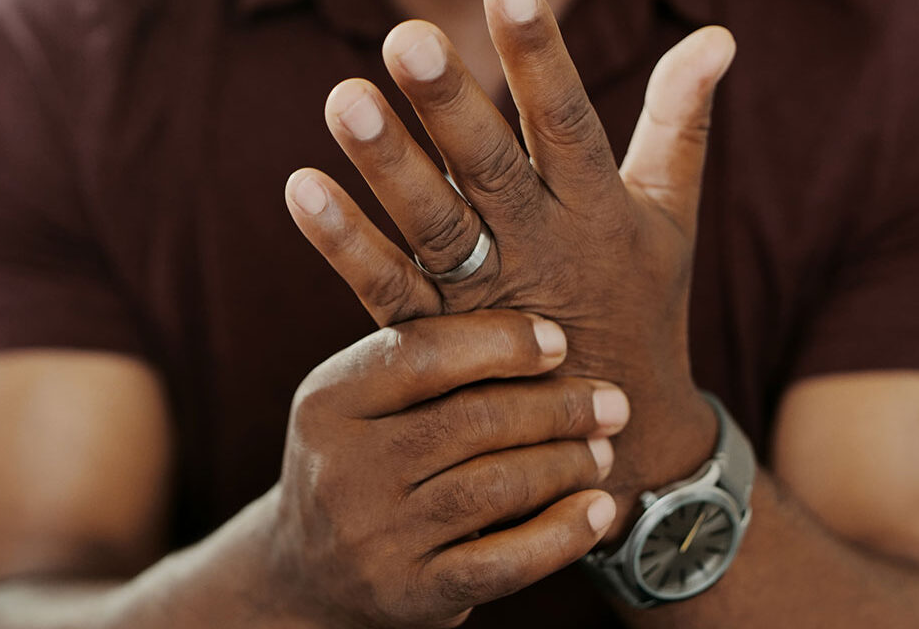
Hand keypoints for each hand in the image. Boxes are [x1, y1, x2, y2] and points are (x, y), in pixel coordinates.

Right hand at [264, 310, 627, 627]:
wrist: (308, 572)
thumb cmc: (360, 462)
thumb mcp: (357, 400)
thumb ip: (422, 359)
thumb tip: (538, 325)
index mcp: (329, 401)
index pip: (423, 353)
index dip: (501, 342)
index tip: (559, 341)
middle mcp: (342, 468)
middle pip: (471, 421)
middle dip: (557, 407)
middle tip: (610, 402)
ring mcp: (374, 537)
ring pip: (494, 487)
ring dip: (565, 463)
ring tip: (601, 450)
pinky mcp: (410, 593)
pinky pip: (502, 562)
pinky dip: (561, 534)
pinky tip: (597, 510)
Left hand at [285, 0, 733, 512]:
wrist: (619, 440)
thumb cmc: (644, 305)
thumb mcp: (671, 215)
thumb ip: (681, 123)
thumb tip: (719, 34)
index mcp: (597, 209)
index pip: (568, 122)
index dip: (541, 57)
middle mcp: (540, 248)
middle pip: (491, 170)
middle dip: (452, 106)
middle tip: (407, 41)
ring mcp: (485, 298)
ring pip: (436, 226)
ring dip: (389, 166)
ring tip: (343, 100)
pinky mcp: (439, 340)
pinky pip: (388, 290)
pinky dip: (344, 246)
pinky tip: (302, 189)